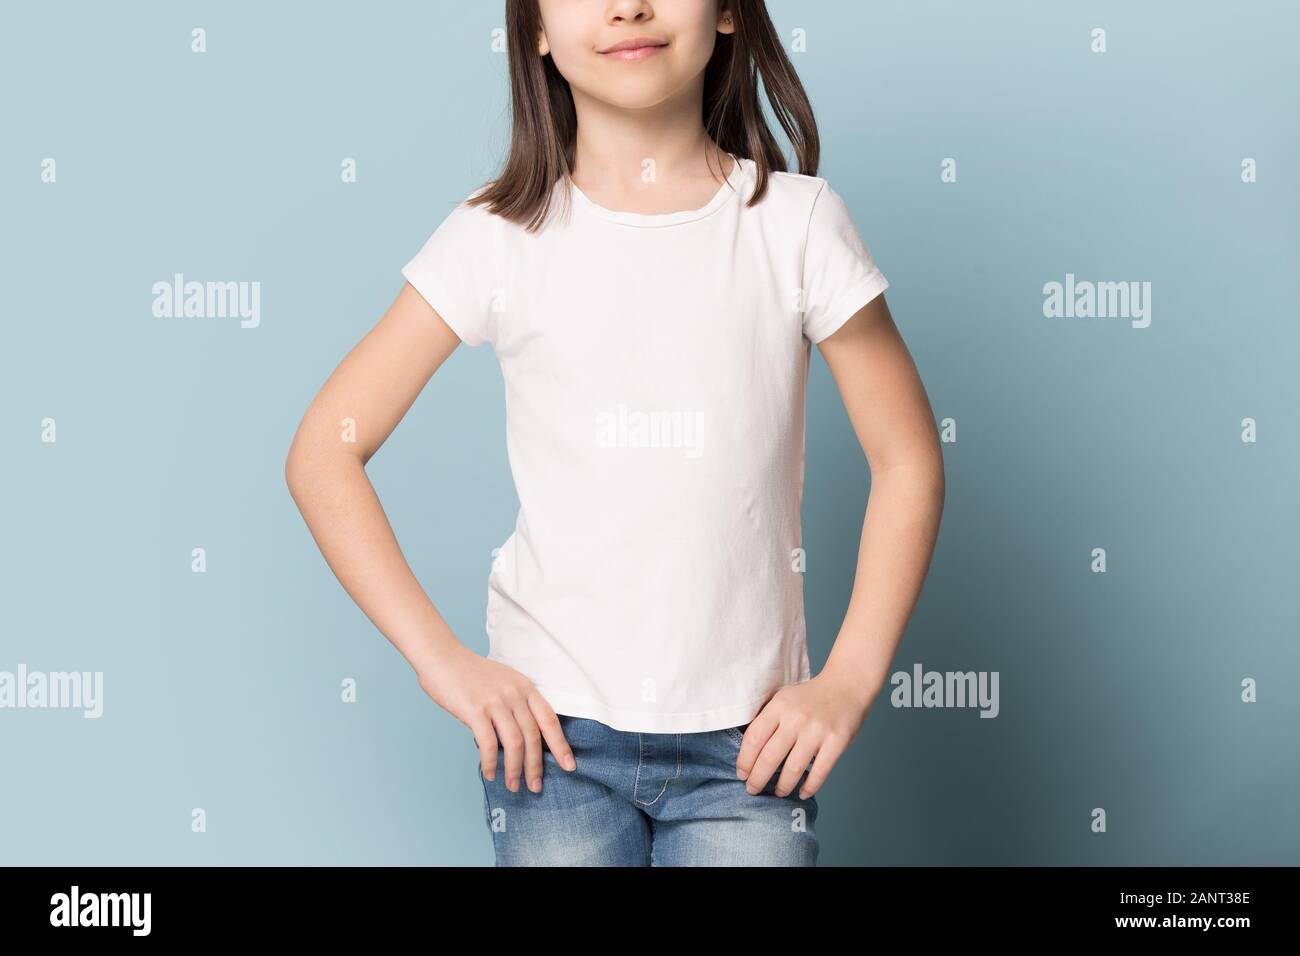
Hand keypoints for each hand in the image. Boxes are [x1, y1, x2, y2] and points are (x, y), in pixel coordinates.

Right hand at [417, 645, 575, 793]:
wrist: (442, 657)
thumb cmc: (470, 673)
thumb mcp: (503, 682)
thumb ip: (515, 705)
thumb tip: (520, 741)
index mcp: (525, 687)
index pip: (550, 720)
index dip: (561, 745)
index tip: (569, 766)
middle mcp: (514, 694)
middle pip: (533, 736)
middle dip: (536, 766)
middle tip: (536, 787)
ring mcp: (495, 702)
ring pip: (514, 743)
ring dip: (515, 769)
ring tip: (513, 786)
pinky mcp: (475, 710)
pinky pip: (488, 743)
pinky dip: (491, 762)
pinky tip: (490, 773)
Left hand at [735, 669, 875, 799]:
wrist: (846, 685)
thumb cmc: (810, 697)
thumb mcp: (784, 699)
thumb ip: (768, 720)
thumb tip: (749, 752)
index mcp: (779, 706)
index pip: (753, 738)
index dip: (745, 761)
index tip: (741, 774)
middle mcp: (796, 718)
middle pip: (769, 757)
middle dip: (758, 779)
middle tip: (753, 789)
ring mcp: (817, 731)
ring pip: (793, 768)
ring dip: (783, 786)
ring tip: (779, 792)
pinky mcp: (836, 742)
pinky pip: (820, 772)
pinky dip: (809, 786)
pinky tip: (802, 792)